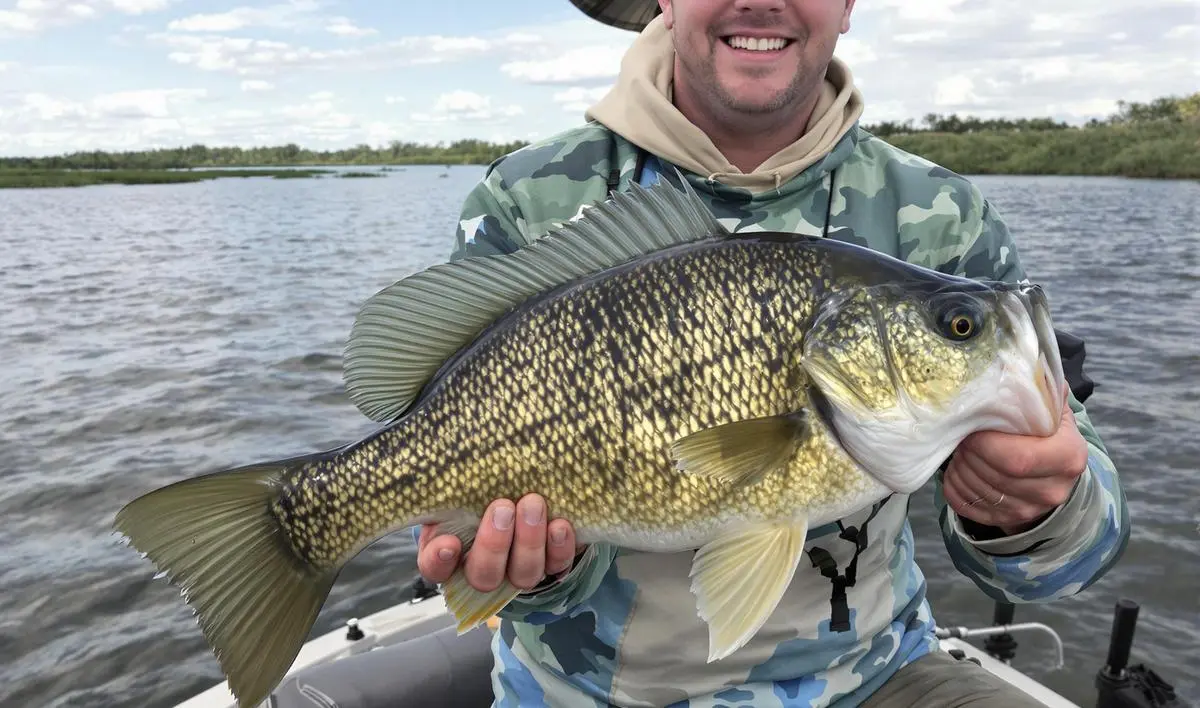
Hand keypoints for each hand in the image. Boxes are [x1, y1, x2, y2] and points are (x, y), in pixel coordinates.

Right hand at [416, 493, 584, 591]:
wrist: (527, 482)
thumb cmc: (486, 481)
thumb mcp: (463, 480)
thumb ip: (456, 482)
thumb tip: (454, 464)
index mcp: (450, 548)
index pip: (435, 567)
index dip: (440, 561)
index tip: (449, 543)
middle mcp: (485, 567)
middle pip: (484, 576)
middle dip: (493, 545)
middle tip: (502, 509)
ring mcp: (519, 569)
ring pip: (523, 574)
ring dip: (529, 542)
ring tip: (532, 504)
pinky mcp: (552, 562)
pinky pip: (558, 565)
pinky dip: (559, 547)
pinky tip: (560, 525)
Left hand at [943, 395, 1088, 535]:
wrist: (1052, 473)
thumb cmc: (1047, 433)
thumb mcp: (1052, 409)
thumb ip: (1040, 389)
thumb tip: (1024, 359)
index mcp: (1068, 457)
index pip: (1017, 458)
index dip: (985, 444)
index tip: (972, 428)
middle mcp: (1053, 490)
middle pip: (995, 474)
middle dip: (969, 453)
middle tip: (961, 436)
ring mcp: (1031, 510)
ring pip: (979, 490)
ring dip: (959, 468)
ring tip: (960, 449)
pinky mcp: (1008, 521)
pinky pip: (967, 506)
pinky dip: (954, 487)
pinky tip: (957, 470)